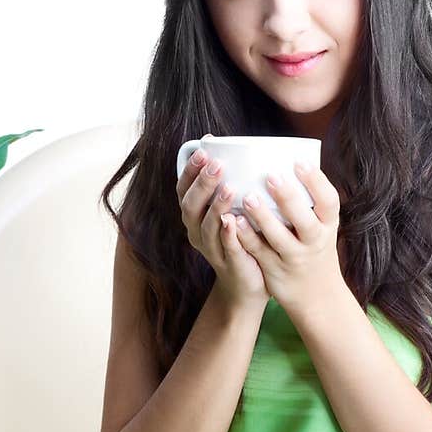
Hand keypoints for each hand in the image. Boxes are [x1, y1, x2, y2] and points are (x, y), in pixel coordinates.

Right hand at [176, 150, 267, 310]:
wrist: (247, 283)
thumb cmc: (240, 238)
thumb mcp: (231, 209)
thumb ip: (228, 184)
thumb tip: (235, 149)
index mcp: (194, 217)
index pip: (184, 190)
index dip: (190, 171)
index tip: (203, 151)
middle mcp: (197, 232)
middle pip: (191, 206)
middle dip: (202, 184)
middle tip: (218, 165)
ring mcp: (212, 249)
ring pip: (207, 226)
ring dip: (216, 205)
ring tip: (229, 188)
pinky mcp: (230, 263)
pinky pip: (226, 247)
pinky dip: (228, 233)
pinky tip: (233, 220)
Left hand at [234, 162, 344, 319]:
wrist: (317, 295)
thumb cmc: (314, 248)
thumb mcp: (321, 226)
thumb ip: (308, 201)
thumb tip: (288, 159)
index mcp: (328, 224)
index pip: (329, 201)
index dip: (316, 182)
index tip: (299, 162)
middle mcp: (315, 242)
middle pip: (305, 221)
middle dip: (288, 198)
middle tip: (271, 175)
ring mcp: (295, 258)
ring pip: (279, 238)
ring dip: (263, 218)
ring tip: (247, 197)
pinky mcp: (275, 270)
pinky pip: (259, 252)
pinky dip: (246, 237)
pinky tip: (233, 221)